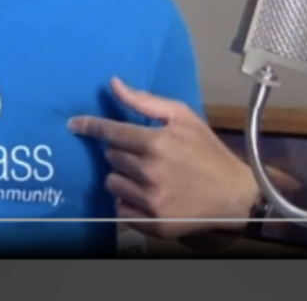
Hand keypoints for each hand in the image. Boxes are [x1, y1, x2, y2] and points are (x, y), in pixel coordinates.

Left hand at [68, 78, 259, 239]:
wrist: (233, 193)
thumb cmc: (207, 151)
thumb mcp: (183, 117)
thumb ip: (145, 101)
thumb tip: (113, 83)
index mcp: (157, 143)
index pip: (111, 132)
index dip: (90, 126)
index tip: (73, 124)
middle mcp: (150, 172)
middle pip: (110, 157)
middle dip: (121, 153)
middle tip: (144, 154)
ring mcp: (150, 200)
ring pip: (112, 183)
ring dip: (123, 177)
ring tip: (147, 176)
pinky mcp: (152, 222)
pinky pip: (119, 208)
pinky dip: (129, 201)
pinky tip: (148, 195)